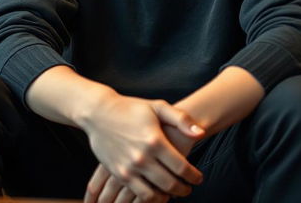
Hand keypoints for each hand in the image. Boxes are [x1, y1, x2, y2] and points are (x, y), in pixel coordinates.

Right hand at [82, 95, 203, 202]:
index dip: (194, 176)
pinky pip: (138, 194)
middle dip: (184, 189)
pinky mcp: (118, 174)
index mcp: (155, 140)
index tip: (199, 178)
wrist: (99, 113)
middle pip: (170, 184)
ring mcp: (129, 168)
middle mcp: (142, 157)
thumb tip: (201, 133)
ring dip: (168, 197)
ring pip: (154, 195)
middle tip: (189, 188)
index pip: (181, 167)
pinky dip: (150, 198)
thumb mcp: (157, 107)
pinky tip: (156, 192)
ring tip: (173, 193)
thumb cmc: (131, 108)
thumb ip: (181, 119)